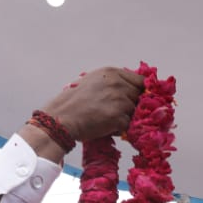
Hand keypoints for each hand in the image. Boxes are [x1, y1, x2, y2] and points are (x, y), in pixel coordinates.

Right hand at [31, 67, 146, 145]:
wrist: (60, 118)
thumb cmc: (72, 102)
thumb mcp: (93, 81)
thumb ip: (112, 82)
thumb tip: (130, 88)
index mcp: (112, 73)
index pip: (141, 80)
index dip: (141, 92)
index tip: (137, 99)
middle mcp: (118, 83)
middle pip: (140, 97)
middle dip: (133, 105)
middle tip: (116, 112)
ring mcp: (119, 100)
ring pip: (134, 112)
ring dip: (125, 118)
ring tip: (107, 119)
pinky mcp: (118, 117)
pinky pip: (128, 125)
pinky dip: (119, 129)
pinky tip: (105, 127)